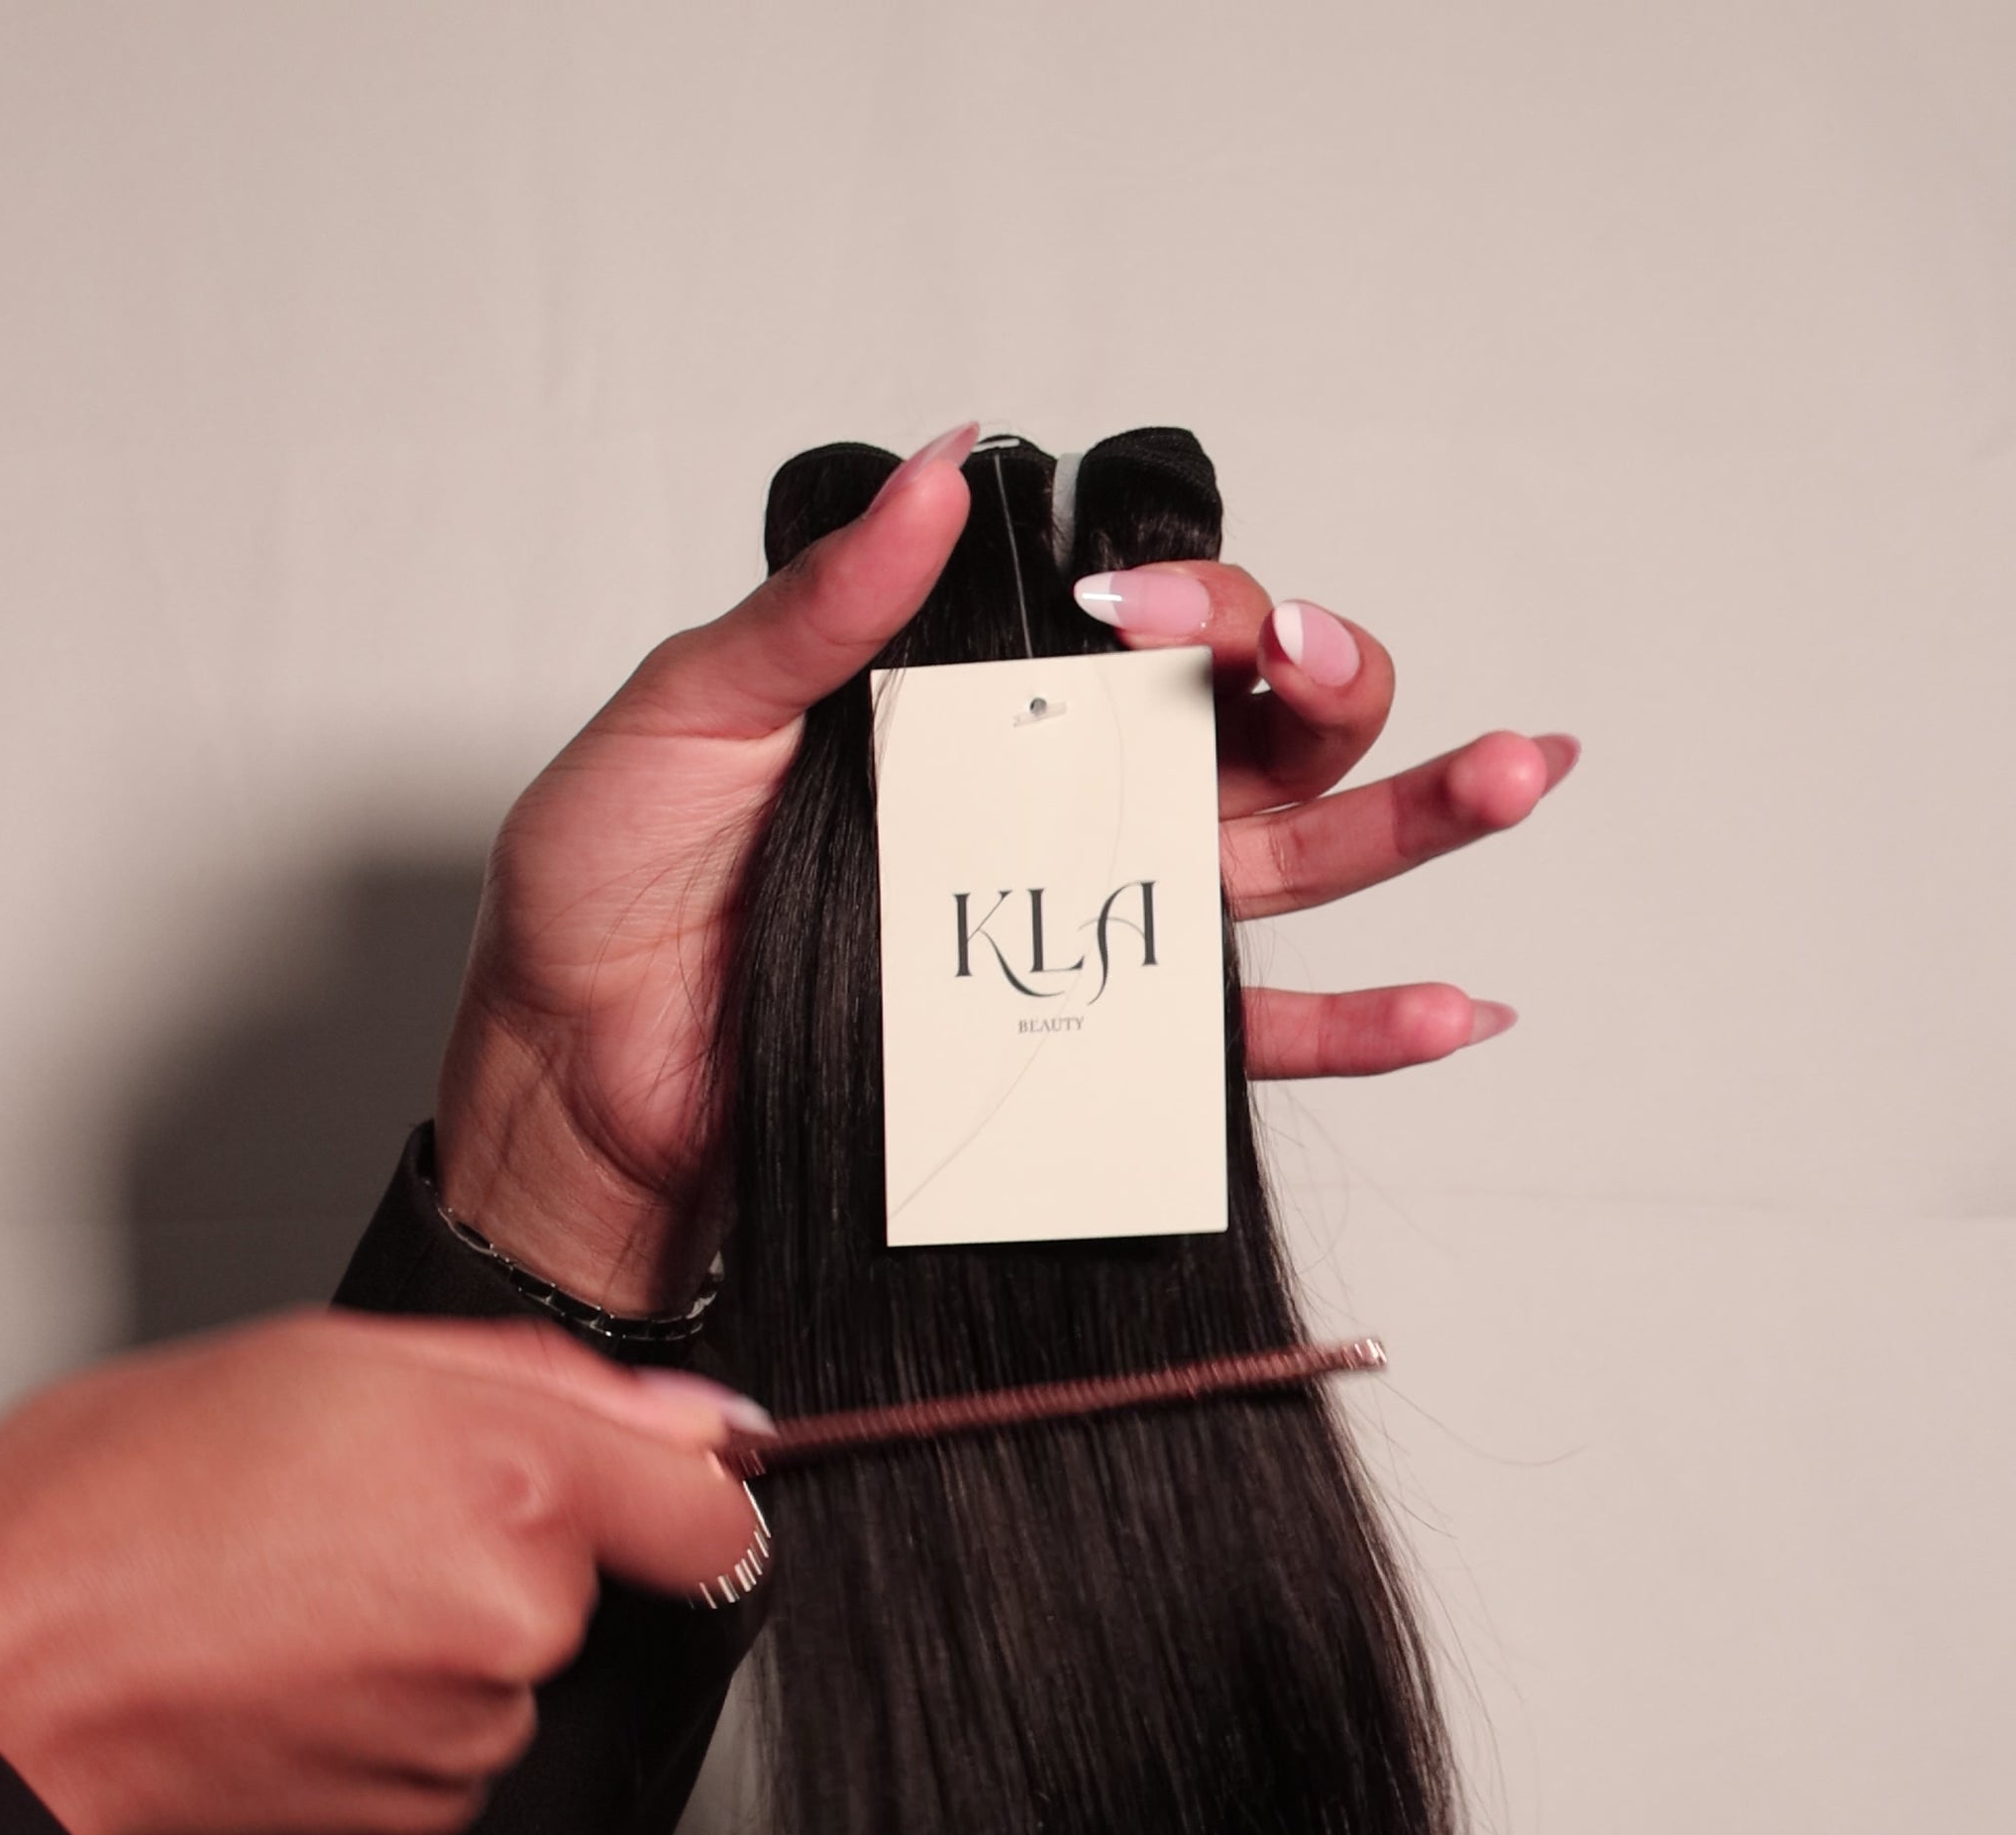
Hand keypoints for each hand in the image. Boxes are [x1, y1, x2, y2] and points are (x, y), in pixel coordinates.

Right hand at [0, 1313, 768, 1834]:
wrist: (11, 1663)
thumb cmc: (120, 1504)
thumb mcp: (328, 1359)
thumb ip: (543, 1379)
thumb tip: (691, 1417)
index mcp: (511, 1480)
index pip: (715, 1509)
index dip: (667, 1484)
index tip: (628, 1476)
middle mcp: (516, 1613)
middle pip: (593, 1572)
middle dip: (508, 1532)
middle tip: (357, 1499)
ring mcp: (475, 1722)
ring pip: (517, 1652)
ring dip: (443, 1615)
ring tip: (300, 1577)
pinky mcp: (427, 1802)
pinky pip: (459, 1731)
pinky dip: (399, 1695)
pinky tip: (295, 1652)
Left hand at [439, 427, 1575, 1307]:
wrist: (580, 1093)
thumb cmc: (610, 908)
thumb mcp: (688, 717)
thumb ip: (820, 608)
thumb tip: (938, 470)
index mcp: (990, 707)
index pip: (1151, 624)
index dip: (1189, 596)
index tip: (1124, 608)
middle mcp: (1067, 807)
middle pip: (1263, 724)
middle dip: (1326, 672)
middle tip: (1306, 663)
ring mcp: (1096, 930)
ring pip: (1301, 861)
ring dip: (1422, 818)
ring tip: (1524, 773)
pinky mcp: (1093, 1056)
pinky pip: (1257, 1044)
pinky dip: (1368, 1029)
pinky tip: (1455, 1007)